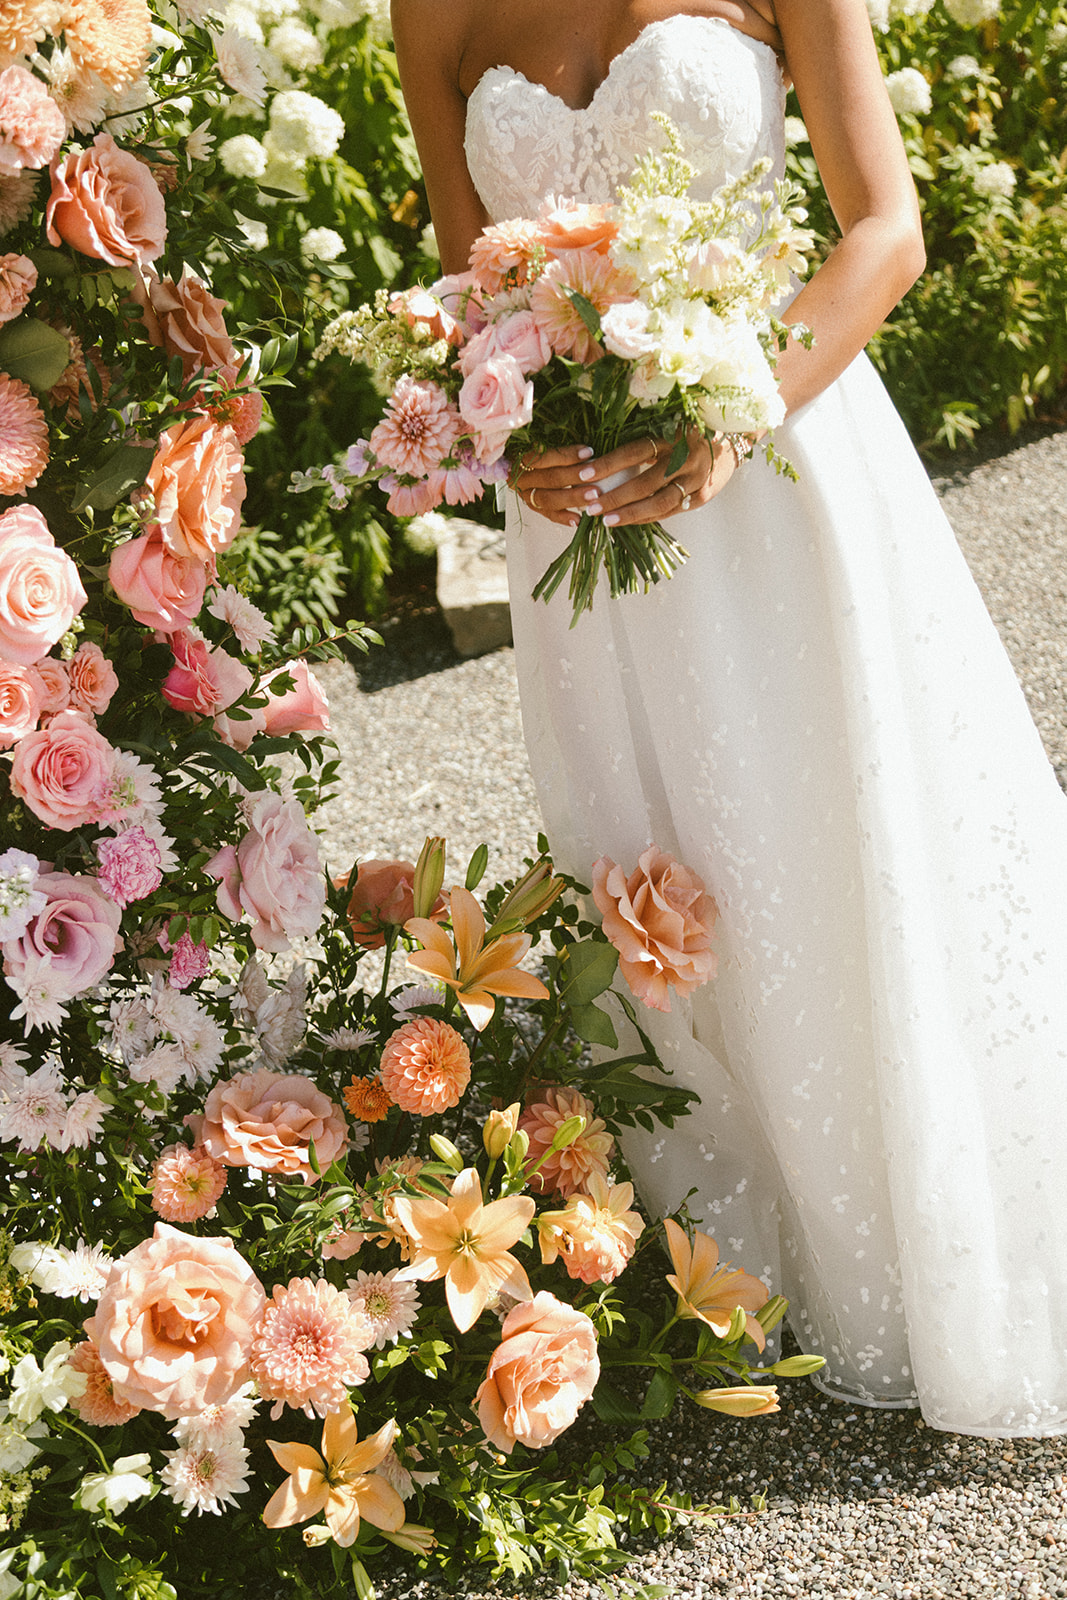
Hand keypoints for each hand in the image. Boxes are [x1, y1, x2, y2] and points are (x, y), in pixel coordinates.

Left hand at [513, 430, 742, 528]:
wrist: (736, 437)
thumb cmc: (692, 427)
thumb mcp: (671, 421)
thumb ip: (644, 433)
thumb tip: (602, 446)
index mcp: (672, 433)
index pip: (634, 451)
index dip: (608, 464)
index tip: (583, 474)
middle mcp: (685, 457)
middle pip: (645, 483)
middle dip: (615, 497)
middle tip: (590, 507)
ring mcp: (696, 479)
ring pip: (659, 503)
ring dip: (631, 514)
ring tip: (607, 520)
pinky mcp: (702, 495)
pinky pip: (671, 510)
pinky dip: (648, 517)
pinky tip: (629, 521)